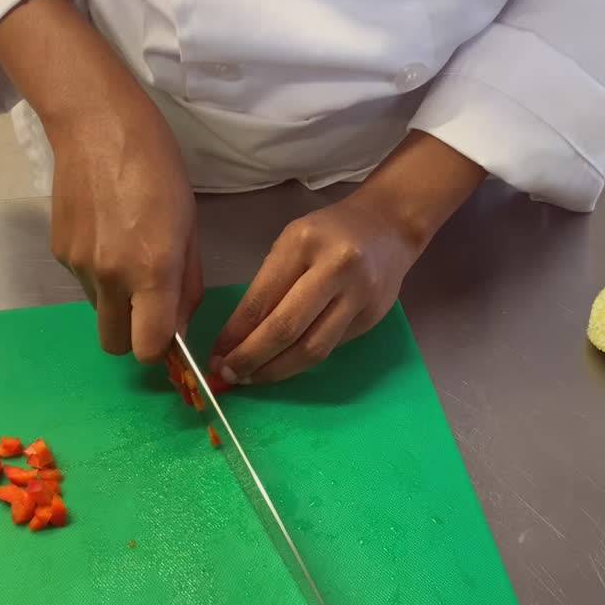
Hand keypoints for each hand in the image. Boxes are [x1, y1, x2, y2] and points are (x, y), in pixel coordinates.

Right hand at [47, 111, 201, 362]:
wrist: (96, 125)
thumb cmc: (157, 167)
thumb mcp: (189, 226)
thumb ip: (186, 284)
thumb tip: (180, 326)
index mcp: (153, 270)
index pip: (150, 348)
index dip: (163, 350)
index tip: (171, 332)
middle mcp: (112, 276)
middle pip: (116, 345)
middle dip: (134, 336)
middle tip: (149, 306)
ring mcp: (79, 266)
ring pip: (100, 313)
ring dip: (117, 303)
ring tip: (128, 255)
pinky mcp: (58, 253)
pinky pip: (84, 284)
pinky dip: (99, 275)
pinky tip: (107, 235)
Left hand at [210, 131, 487, 383]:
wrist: (389, 226)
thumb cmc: (329, 232)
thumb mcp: (292, 244)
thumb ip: (268, 286)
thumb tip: (237, 338)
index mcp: (304, 242)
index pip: (262, 299)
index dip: (235, 335)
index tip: (216, 356)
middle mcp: (335, 268)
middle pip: (286, 329)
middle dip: (251, 358)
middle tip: (229, 375)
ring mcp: (359, 295)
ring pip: (312, 349)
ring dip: (277, 370)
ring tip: (252, 378)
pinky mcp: (372, 317)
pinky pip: (330, 347)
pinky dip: (301, 362)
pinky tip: (282, 365)